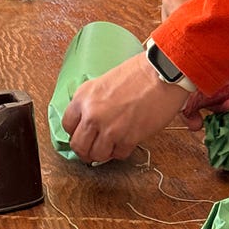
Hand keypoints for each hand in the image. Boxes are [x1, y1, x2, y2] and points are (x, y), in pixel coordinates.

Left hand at [62, 51, 186, 161]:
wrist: (161, 74)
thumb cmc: (138, 72)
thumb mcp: (104, 81)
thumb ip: (92, 101)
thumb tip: (88, 119)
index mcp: (83, 98)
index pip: (67, 125)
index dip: (76, 132)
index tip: (83, 134)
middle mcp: (92, 115)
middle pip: (78, 146)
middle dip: (85, 150)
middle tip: (94, 148)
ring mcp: (110, 129)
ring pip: (97, 155)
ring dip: (104, 153)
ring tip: (111, 145)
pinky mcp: (128, 138)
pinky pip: (119, 155)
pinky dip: (122, 151)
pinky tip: (127, 141)